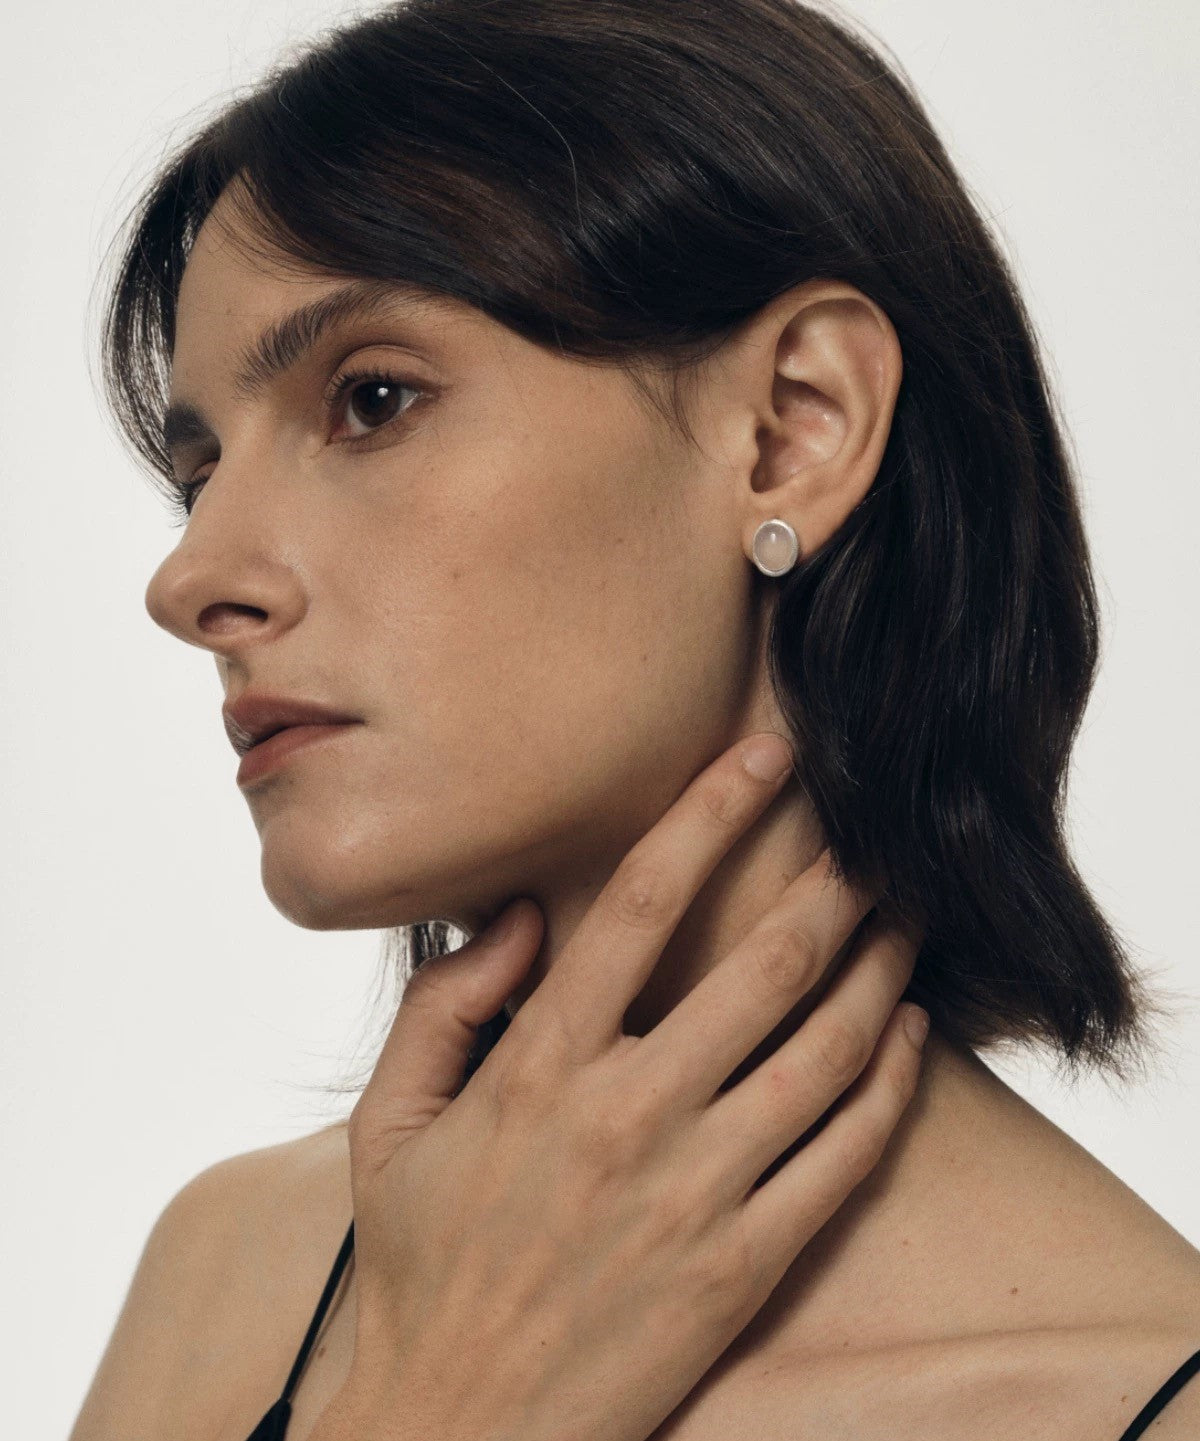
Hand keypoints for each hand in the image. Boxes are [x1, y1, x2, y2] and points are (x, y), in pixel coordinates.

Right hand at [317, 733, 927, 1440]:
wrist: (458, 1428)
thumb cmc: (421, 1264)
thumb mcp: (391, 1124)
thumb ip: (445, 1006)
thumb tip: (516, 915)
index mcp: (540, 1070)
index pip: (636, 908)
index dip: (706, 816)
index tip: (758, 758)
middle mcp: (628, 1116)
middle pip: (761, 966)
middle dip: (829, 882)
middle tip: (873, 833)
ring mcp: (696, 1193)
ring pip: (822, 1051)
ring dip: (880, 969)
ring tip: (910, 915)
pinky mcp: (745, 1265)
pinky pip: (844, 1157)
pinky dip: (889, 1085)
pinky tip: (907, 1036)